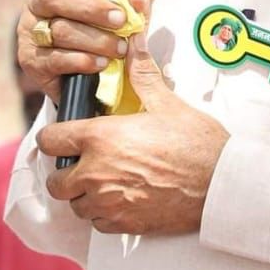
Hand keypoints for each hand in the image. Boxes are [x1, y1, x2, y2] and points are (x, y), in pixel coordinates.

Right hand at [17, 0, 153, 105]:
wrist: (85, 76)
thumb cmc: (104, 29)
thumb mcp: (124, 8)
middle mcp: (37, 3)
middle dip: (91, 7)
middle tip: (120, 19)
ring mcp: (31, 32)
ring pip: (60, 30)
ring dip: (96, 39)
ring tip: (120, 47)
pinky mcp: (33, 62)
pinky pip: (57, 59)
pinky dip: (84, 60)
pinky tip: (103, 63)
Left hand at [37, 30, 228, 234]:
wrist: (219, 185)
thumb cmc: (196, 144)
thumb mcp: (167, 104)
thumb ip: (142, 75)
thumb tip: (135, 44)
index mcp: (100, 138)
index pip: (50, 140)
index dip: (55, 137)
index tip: (65, 137)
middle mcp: (96, 173)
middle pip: (55, 181)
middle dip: (66, 172)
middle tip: (86, 163)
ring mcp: (108, 203)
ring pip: (75, 205)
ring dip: (84, 195)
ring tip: (105, 181)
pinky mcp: (123, 225)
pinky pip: (97, 223)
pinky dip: (103, 213)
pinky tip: (121, 198)